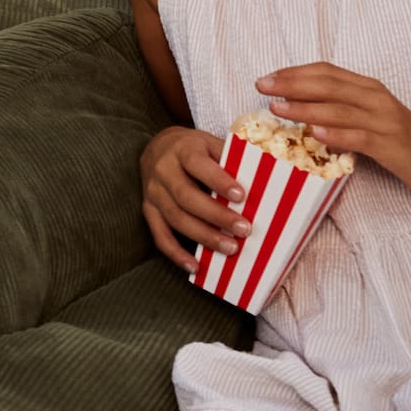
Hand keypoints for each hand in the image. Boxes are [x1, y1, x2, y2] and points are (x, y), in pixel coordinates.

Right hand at [140, 125, 246, 273]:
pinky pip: (159, 235)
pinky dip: (176, 253)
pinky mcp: (148, 210)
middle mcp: (163, 170)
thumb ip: (229, 160)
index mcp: (182, 149)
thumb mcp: (210, 143)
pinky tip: (195, 266)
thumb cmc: (194, 149)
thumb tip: (262, 184)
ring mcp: (153, 192)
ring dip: (203, 236)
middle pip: (186, 196)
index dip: (218, 180)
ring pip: (175, 217)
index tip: (241, 196)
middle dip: (216, 215)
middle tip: (243, 230)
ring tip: (230, 248)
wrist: (156, 148)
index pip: (198, 164)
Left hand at [262, 63, 410, 201]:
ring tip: (277, 107)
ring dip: (305, 107)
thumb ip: (340, 109)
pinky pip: (361, 138)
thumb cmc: (402, 141)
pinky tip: (315, 134)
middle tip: (261, 86)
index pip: (326, 72)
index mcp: (368, 88)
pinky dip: (337, 135)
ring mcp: (386, 122)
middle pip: (328, 85)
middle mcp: (376, 99)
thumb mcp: (369, 118)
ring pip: (340, 109)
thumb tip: (297, 107)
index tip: (266, 78)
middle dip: (291, 84)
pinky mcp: (393, 146)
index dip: (294, 72)